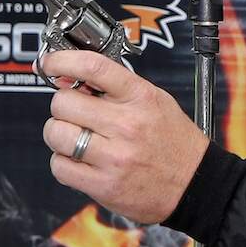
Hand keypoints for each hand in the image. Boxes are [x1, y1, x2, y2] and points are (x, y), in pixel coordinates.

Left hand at [39, 49, 208, 223]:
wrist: (196, 184)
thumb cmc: (175, 143)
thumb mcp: (156, 101)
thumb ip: (118, 88)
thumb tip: (74, 78)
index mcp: (140, 97)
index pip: (93, 67)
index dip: (62, 61)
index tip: (49, 64)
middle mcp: (127, 125)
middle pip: (64, 102)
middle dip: (63, 107)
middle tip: (75, 114)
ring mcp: (114, 156)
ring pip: (56, 134)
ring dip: (59, 135)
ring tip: (76, 138)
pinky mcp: (103, 184)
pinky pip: (60, 166)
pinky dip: (63, 163)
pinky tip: (80, 161)